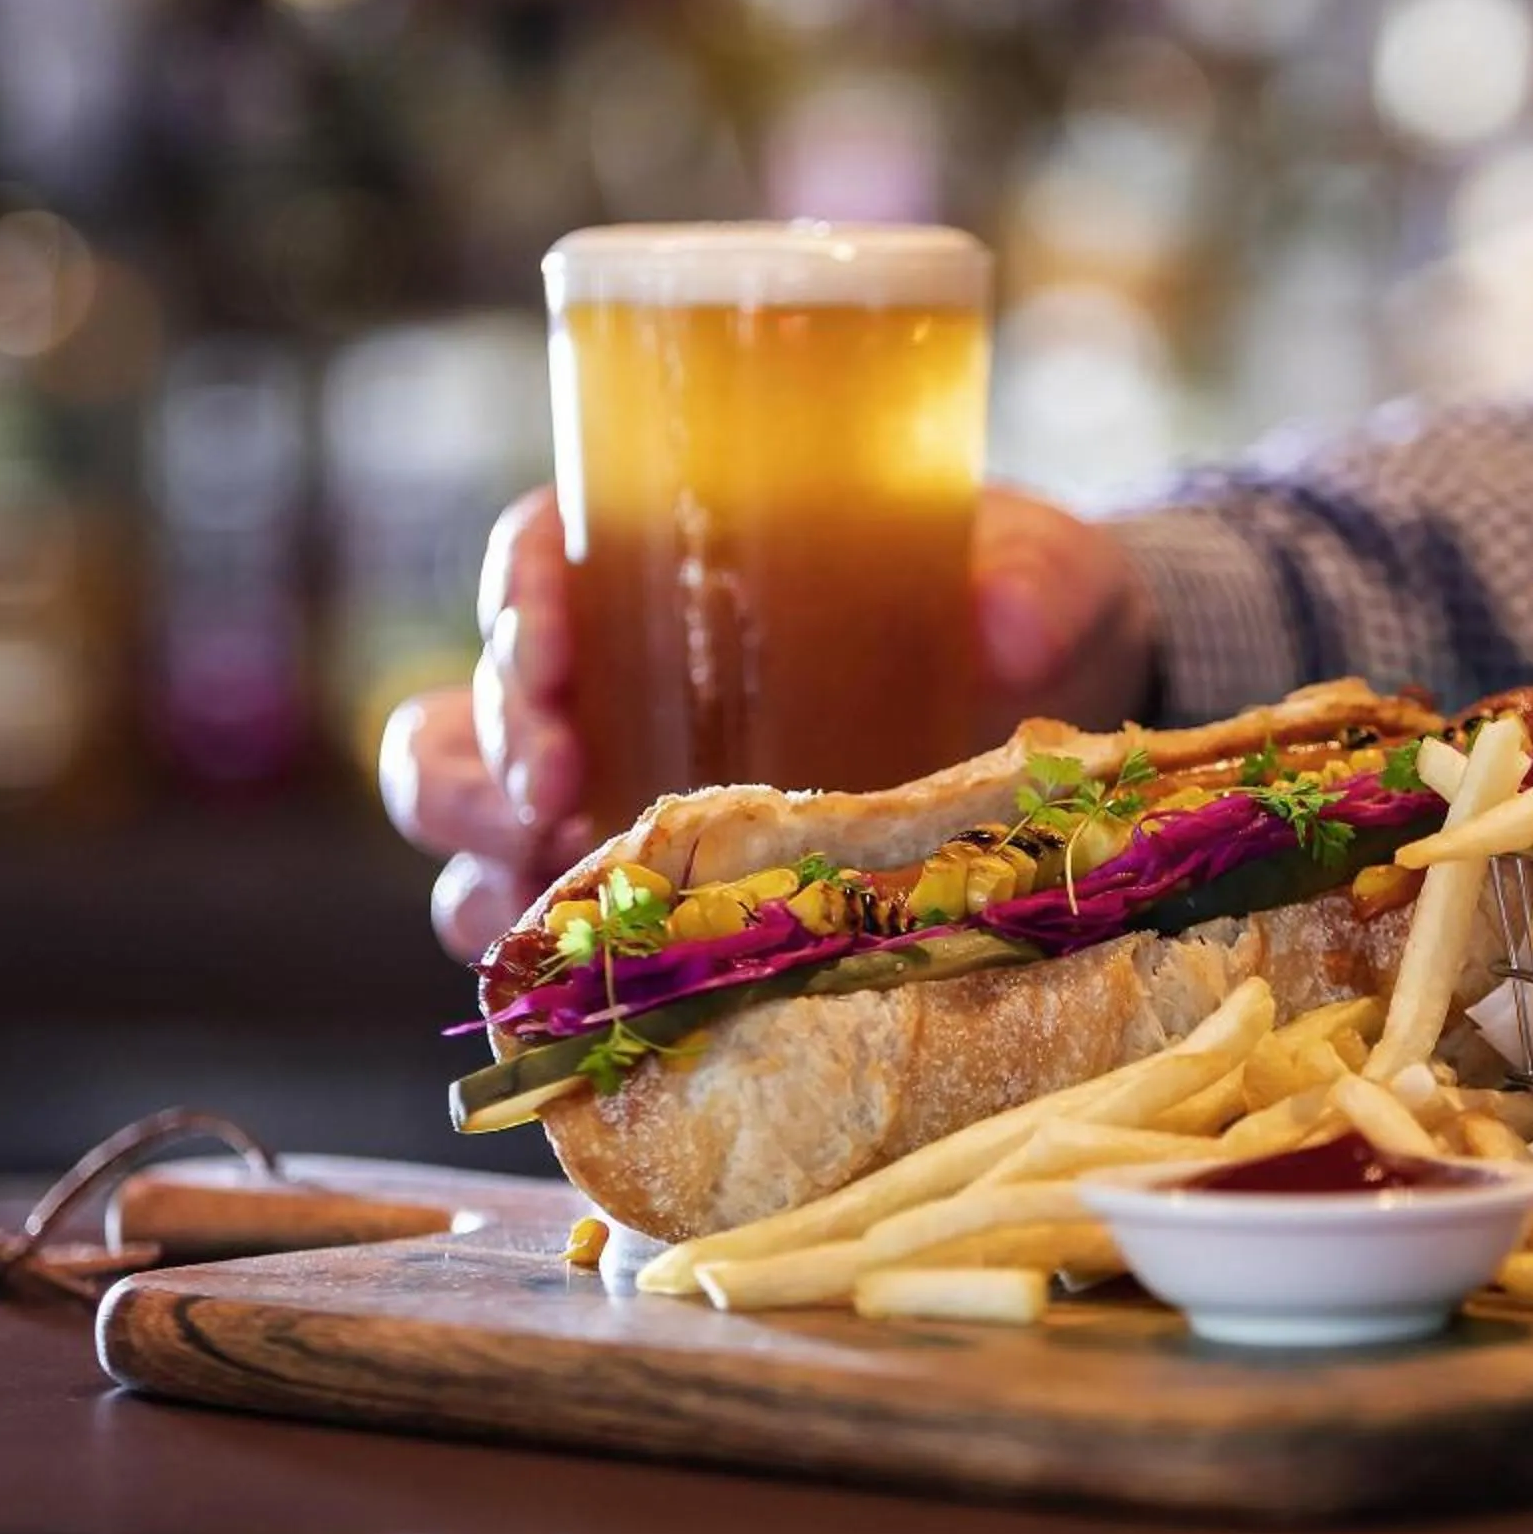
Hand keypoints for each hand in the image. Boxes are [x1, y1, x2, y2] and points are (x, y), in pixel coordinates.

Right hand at [380, 486, 1161, 960]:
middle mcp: (618, 684)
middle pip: (466, 716)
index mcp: (672, 561)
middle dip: (476, 759)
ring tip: (540, 892)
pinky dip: (537, 959)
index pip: (537, 557)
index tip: (550, 651)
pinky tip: (578, 976)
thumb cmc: (1019, 612)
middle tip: (548, 792)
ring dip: (478, 864)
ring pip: (473, 835)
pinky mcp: (657, 902)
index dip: (514, 601)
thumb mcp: (1042, 573)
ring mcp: (622, 800)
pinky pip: (549, 937)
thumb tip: (1007, 621)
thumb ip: (1032, 578)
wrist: (1066, 716)